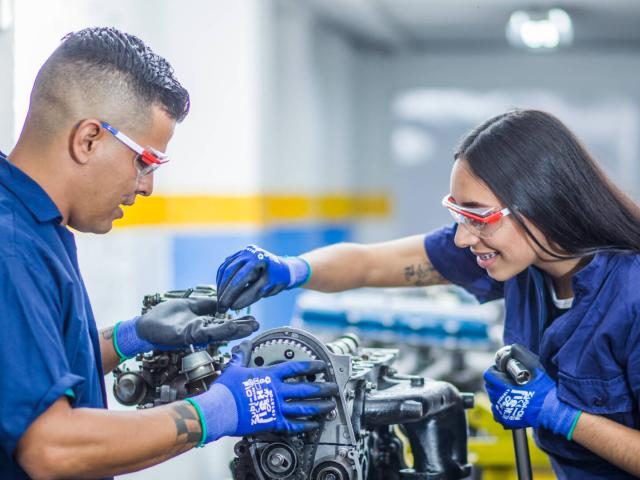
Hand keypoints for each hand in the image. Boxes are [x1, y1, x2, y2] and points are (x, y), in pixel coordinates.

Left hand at [114, 297, 258, 358]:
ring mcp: (193, 334)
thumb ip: (206, 305)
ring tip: (249, 327)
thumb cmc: (165, 317)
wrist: (144, 325)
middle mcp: (200, 331)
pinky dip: (216, 329)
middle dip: (241, 328)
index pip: (224, 323)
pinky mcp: (184, 335)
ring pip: (217, 332)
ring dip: (233, 330)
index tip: (253, 319)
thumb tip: (222, 301)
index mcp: (203, 324)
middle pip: (224, 330)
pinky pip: (202, 331)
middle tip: (257, 325)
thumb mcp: (191, 305)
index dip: (238, 322)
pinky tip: (228, 325)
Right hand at [186, 340, 337, 443]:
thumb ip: (242, 355)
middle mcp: (277, 391)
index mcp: (270, 376)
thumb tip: (244, 344)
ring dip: (319, 406)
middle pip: (306, 389)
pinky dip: (305, 425)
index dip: (311, 366)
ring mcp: (276, 407)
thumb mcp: (235, 367)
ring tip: (330, 406)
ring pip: (304, 407)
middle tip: (334, 387)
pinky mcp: (273, 422)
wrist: (220, 409)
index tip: (322, 365)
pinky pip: (293, 425)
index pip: (296, 368)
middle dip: (322, 388)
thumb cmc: (226, 390)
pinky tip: (314, 425)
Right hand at [216, 245, 310, 311]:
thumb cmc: (277, 279)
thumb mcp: (268, 289)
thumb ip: (251, 296)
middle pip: (230, 272)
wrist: (282, 267)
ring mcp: (243, 251)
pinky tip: (221, 290)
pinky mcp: (238, 254)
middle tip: (221, 307)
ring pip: (225, 269)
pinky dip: (221, 279)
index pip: (242, 278)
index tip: (228, 308)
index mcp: (260, 259)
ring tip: (220, 300)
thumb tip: (233, 306)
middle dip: (224, 291)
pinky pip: (225, 266)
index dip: (232, 294)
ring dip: (221, 286)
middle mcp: (249, 252)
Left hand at [484, 344, 580, 438]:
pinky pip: (497, 410)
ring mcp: (502, 412)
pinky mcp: (506, 421)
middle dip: (497, 381)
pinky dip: (502, 405)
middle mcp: (499, 400)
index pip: (489, 375)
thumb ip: (521, 354)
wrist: (553, 412)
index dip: (496, 370)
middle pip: (489, 385)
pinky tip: (513, 402)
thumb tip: (511, 348)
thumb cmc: (545, 390)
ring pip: (493, 398)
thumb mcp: (535, 367)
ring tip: (513, 391)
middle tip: (510, 380)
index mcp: (503, 387)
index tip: (505, 371)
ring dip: (499, 393)